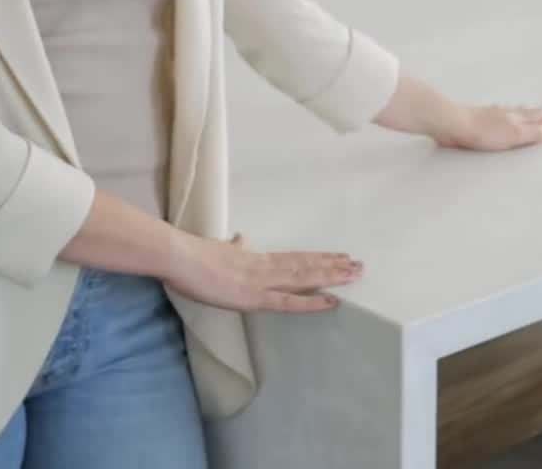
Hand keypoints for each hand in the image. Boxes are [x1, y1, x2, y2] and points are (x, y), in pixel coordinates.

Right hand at [164, 233, 361, 313]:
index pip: (295, 257)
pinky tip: (332, 301)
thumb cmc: (194, 257)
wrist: (182, 257)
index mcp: (257, 258)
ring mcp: (263, 281)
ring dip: (332, 276)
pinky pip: (290, 301)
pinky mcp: (256, 297)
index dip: (318, 258)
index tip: (339, 256)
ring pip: (306, 277)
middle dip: (334, 266)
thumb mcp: (221, 249)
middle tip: (360, 265)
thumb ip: (235, 247)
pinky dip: (313, 302)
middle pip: (307, 265)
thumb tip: (241, 239)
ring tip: (355, 274)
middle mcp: (266, 267)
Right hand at [374, 74, 541, 151]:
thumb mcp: (446, 123)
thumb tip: (433, 122)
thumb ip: (446, 124)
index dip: (521, 112)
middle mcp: (496, 114)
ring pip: (530, 120)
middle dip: (539, 114)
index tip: (532, 110)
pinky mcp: (508, 132)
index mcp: (485, 113)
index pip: (507, 111)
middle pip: (523, 112)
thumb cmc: (441, 119)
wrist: (443, 117)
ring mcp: (503, 121)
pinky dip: (539, 133)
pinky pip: (529, 133)